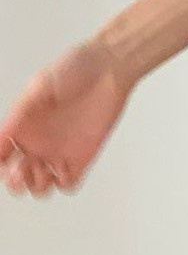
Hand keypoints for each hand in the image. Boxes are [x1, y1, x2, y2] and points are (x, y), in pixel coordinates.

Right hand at [0, 36, 136, 197]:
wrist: (109, 68)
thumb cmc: (75, 68)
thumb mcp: (40, 86)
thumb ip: (22, 111)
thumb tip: (5, 134)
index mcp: (22, 125)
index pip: (1, 155)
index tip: (5, 163)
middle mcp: (38, 141)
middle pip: (17, 176)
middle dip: (15, 181)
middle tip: (21, 173)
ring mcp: (59, 150)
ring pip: (41, 184)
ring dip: (37, 186)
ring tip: (43, 173)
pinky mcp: (83, 156)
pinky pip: (70, 182)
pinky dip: (64, 185)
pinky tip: (64, 173)